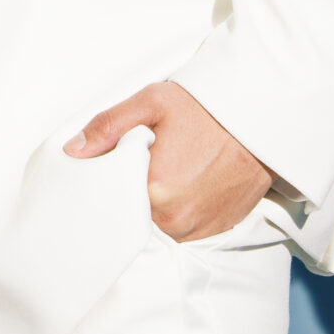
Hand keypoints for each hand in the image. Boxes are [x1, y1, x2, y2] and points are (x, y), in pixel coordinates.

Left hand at [63, 80, 274, 241]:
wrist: (260, 119)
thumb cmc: (206, 109)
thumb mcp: (151, 103)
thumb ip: (107, 127)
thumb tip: (73, 151)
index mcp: (154, 188)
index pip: (111, 195)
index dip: (111, 177)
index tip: (119, 162)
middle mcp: (173, 218)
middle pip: (133, 210)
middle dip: (133, 188)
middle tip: (152, 158)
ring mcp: (196, 228)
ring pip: (156, 222)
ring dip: (156, 202)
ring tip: (173, 168)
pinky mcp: (213, 230)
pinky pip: (182, 228)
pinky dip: (178, 210)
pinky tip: (188, 182)